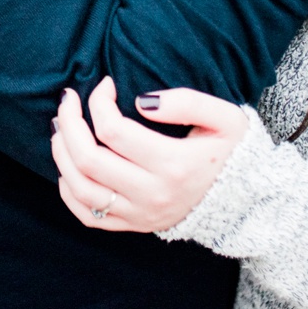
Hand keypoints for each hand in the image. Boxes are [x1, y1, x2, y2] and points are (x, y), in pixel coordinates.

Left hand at [51, 78, 247, 232]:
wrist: (247, 199)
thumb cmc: (233, 151)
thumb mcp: (225, 118)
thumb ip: (187, 101)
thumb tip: (140, 101)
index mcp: (173, 164)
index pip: (112, 130)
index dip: (98, 101)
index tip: (104, 83)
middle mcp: (153, 194)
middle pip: (89, 159)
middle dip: (68, 122)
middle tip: (68, 99)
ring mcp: (141, 214)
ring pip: (81, 190)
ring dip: (62, 155)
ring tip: (60, 129)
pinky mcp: (135, 225)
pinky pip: (89, 217)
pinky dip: (69, 192)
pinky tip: (68, 167)